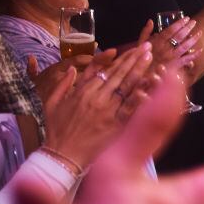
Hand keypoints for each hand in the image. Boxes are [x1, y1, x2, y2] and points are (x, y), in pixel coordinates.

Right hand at [42, 43, 153, 169]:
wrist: (62, 156)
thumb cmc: (56, 131)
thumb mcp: (52, 103)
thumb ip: (63, 84)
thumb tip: (72, 69)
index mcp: (82, 91)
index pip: (106, 70)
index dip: (121, 59)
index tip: (132, 49)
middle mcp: (96, 97)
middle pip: (119, 74)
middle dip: (134, 59)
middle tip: (147, 47)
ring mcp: (107, 110)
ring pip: (126, 86)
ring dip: (140, 70)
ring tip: (150, 58)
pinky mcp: (115, 124)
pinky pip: (130, 108)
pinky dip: (140, 96)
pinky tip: (151, 86)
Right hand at [137, 17, 200, 71]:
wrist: (139, 74)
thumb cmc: (139, 59)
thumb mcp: (139, 44)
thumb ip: (145, 32)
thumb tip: (150, 21)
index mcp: (157, 42)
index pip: (170, 30)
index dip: (179, 23)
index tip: (186, 18)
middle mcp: (165, 49)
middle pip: (179, 36)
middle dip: (188, 28)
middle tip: (194, 22)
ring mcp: (171, 57)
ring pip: (184, 46)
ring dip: (193, 39)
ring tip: (199, 33)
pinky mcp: (174, 66)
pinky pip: (186, 60)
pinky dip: (194, 55)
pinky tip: (200, 50)